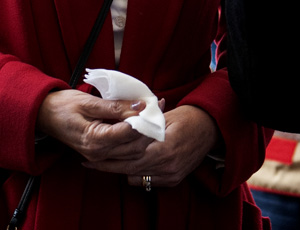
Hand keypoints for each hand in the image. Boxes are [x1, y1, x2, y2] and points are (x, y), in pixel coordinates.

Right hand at [37, 89, 150, 162]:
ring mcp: (99, 155)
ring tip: (152, 113)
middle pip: (135, 147)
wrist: (43, 115)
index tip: (154, 104)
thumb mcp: (88, 102)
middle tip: (159, 107)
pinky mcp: (100, 153)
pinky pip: (124, 150)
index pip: (128, 133)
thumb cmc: (62, 105)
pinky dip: (135, 138)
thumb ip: (115, 106)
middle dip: (149, 129)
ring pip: (133, 152)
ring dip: (145, 134)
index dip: (144, 119)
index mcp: (94, 139)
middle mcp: (98, 152)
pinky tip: (140, 123)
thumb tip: (140, 105)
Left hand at [84, 105, 218, 188]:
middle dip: (107, 166)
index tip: (91, 153)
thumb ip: (143, 125)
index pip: (128, 154)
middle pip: (128, 168)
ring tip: (104, 162)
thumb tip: (122, 126)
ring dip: (120, 170)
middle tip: (88, 162)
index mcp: (163, 147)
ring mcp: (170, 175)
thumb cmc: (187, 117)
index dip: (107, 154)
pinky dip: (135, 174)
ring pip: (136, 177)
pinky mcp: (173, 180)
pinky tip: (125, 166)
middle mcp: (166, 165)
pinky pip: (147, 182)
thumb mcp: (164, 116)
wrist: (211, 129)